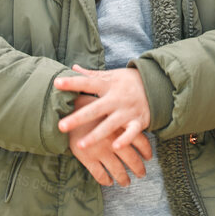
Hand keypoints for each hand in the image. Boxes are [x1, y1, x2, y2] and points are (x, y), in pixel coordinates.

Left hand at [55, 67, 152, 182]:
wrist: (158, 85)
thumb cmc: (129, 82)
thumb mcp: (112, 75)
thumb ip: (92, 75)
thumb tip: (73, 68)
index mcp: (108, 85)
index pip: (88, 83)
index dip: (73, 83)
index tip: (57, 83)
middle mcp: (117, 98)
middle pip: (95, 109)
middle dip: (78, 118)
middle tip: (61, 126)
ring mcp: (127, 111)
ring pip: (109, 125)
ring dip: (95, 136)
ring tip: (80, 146)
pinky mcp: (138, 122)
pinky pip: (132, 133)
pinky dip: (125, 140)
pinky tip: (115, 147)